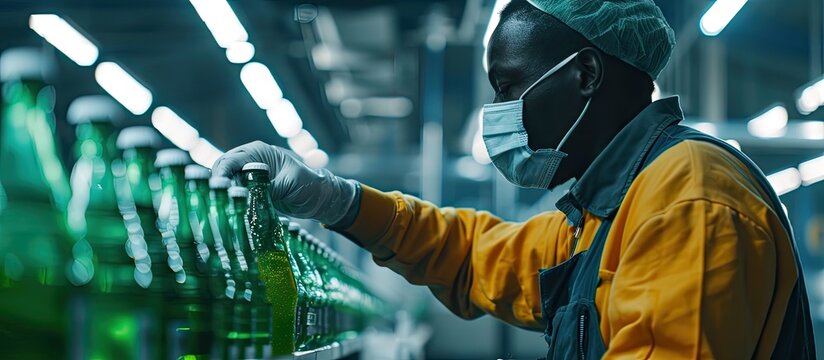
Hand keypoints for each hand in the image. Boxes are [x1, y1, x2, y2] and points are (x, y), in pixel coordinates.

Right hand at [211, 141, 357, 225]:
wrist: (320, 198)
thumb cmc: (310, 185)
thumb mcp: (289, 184)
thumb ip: (268, 187)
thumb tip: (247, 194)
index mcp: (260, 151)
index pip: (231, 160)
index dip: (220, 173)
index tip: (216, 189)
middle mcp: (251, 159)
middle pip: (223, 169)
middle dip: (218, 184)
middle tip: (215, 201)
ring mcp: (250, 174)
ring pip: (227, 180)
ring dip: (223, 192)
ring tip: (220, 207)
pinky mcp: (252, 188)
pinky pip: (235, 191)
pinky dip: (230, 199)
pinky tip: (228, 209)